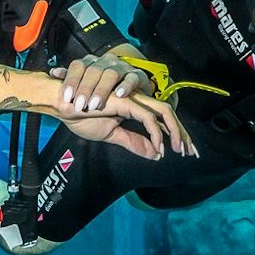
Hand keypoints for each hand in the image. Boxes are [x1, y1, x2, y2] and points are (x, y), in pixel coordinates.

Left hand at [51, 53, 153, 115]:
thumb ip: (71, 80)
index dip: (71, 80)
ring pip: (111, 73)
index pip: (78, 65)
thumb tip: (53, 74)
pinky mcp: (138, 75)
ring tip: (95, 105)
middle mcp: (106, 61)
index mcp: (92, 62)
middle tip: (80, 106)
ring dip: (102, 90)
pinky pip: (132, 78)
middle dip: (85, 89)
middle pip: (93, 70)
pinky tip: (119, 95)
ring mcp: (123, 67)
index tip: (66, 97)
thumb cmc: (105, 91)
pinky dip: (126, 86)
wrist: (131, 92)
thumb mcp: (86, 86)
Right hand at [55, 90, 196, 160]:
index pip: (163, 119)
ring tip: (178, 150)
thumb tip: (154, 154)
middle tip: (191, 153)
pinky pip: (148, 117)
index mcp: (135, 107)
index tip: (185, 151)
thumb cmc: (82, 115)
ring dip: (175, 131)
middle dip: (183, 133)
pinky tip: (157, 146)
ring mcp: (132, 100)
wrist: (63, 104)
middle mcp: (137, 100)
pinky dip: (155, 132)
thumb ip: (133, 142)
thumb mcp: (112, 135)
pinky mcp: (125, 102)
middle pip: (169, 113)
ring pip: (164, 111)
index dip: (176, 134)